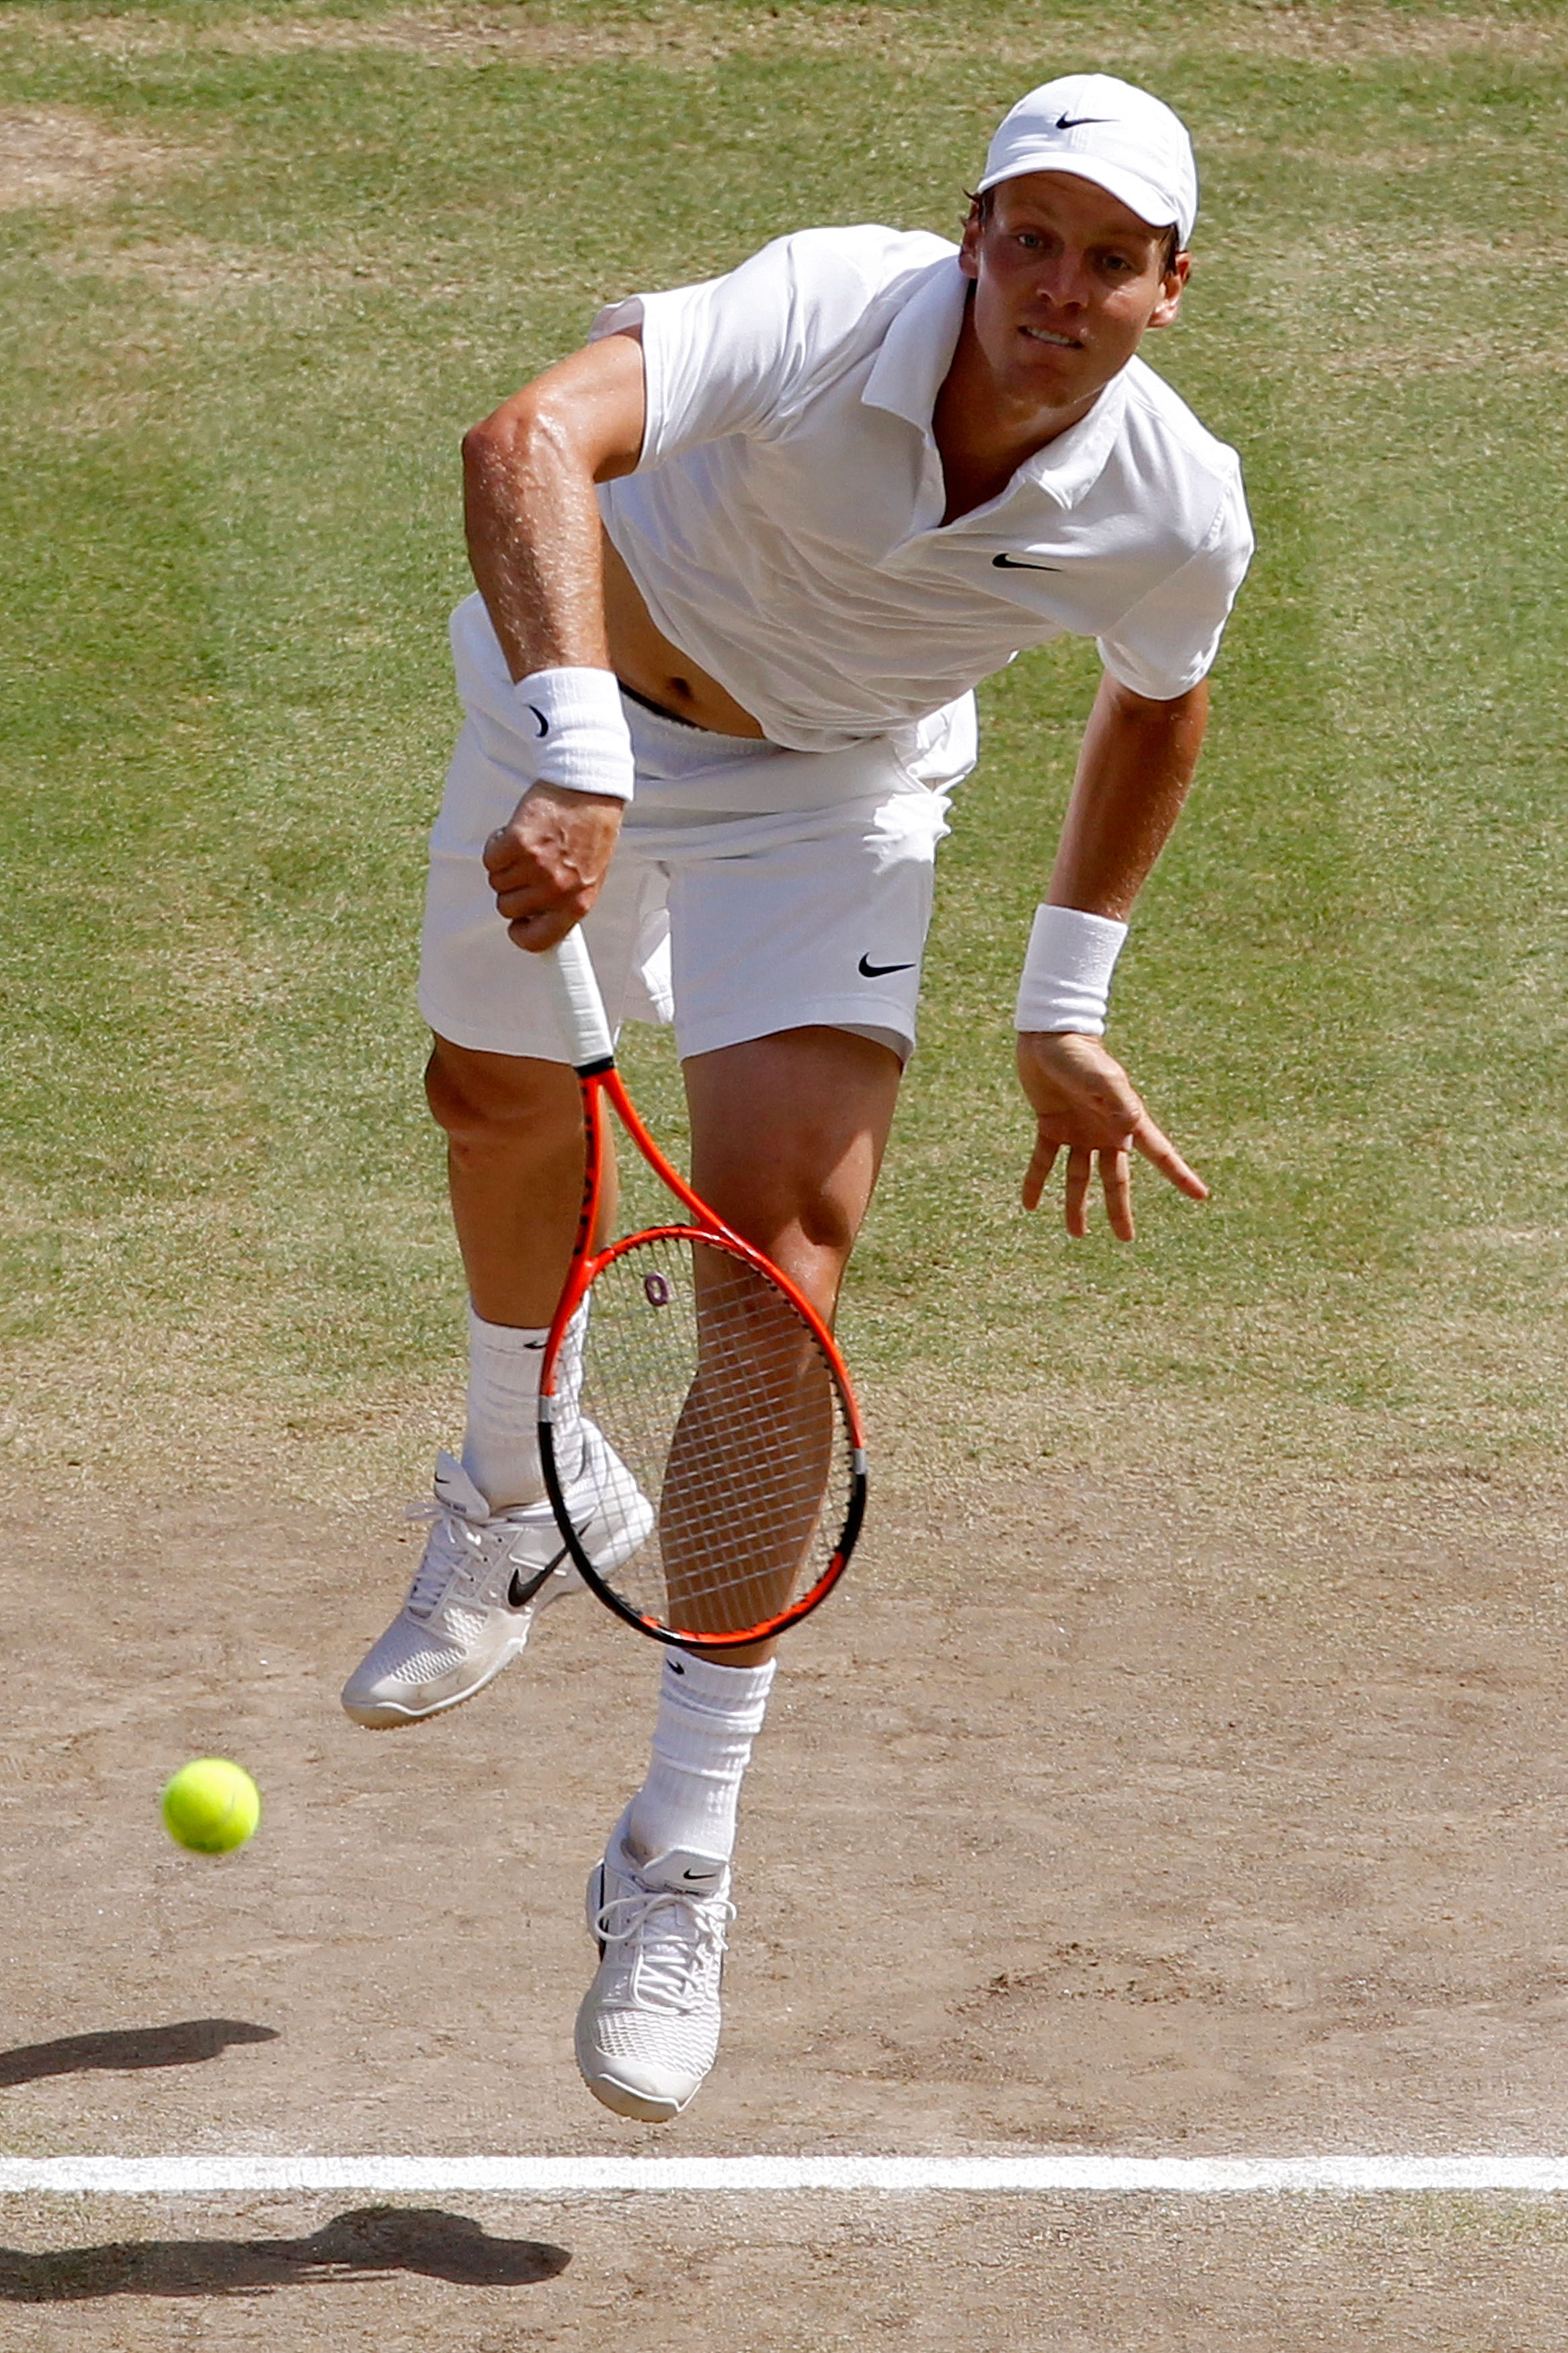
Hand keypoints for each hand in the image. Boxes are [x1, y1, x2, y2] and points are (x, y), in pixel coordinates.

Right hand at [483, 782, 624, 951]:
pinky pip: (491, 859)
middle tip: (526, 868)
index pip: (538, 940)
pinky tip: (514, 833)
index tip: (517, 923)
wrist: (588, 790)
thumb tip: (537, 917)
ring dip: (505, 865)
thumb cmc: (592, 830)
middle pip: (508, 908)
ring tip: (526, 846)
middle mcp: (556, 890)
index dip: (521, 933)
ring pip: (497, 882)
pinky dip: (497, 846)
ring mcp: (536, 867)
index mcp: (577, 903)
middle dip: (511, 889)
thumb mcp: (589, 877)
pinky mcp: (518, 843)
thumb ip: (564, 901)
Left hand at [1016, 1030, 1207, 1241]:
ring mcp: (1078, 1130)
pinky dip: (1036, 1181)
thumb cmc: (1080, 1054)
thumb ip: (1117, 1104)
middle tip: (1126, 1238)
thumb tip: (1128, 1137)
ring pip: (1080, 1176)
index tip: (1201, 1197)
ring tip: (1077, 1234)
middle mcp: (1105, 1131)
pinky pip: (1044, 1160)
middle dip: (1119, 1208)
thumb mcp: (1102, 1079)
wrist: (1049, 1035)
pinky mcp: (1051, 1125)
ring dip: (1077, 1204)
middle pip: (1115, 1178)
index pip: (1159, 1154)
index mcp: (1126, 1121)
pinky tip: (1029, 1205)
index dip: (1180, 1176)